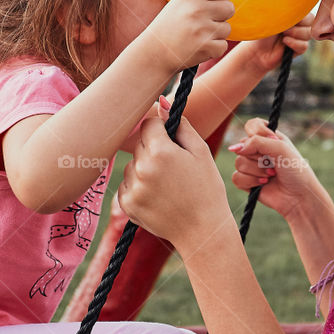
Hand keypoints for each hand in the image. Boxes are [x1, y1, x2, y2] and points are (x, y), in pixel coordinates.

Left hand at [118, 99, 232, 249]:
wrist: (202, 231)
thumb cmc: (207, 189)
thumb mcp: (200, 152)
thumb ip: (180, 125)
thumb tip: (162, 103)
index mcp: (160, 151)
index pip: (149, 124)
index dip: (162, 130)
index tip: (172, 142)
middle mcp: (141, 169)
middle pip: (140, 144)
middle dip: (154, 150)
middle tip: (175, 168)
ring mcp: (132, 188)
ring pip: (132, 165)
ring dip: (145, 169)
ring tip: (168, 185)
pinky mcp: (126, 205)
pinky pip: (127, 185)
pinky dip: (139, 187)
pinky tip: (158, 196)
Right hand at [142, 0, 235, 76]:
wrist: (154, 53)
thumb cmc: (169, 27)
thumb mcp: (179, 3)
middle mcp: (197, 11)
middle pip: (229, 8)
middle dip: (221, 15)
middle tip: (205, 21)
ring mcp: (202, 30)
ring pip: (227, 28)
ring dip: (216, 33)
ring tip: (198, 35)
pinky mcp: (207, 47)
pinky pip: (223, 45)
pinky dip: (214, 48)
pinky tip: (199, 47)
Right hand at [227, 117, 317, 219]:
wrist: (300, 197)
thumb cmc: (296, 171)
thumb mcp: (280, 148)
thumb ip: (257, 142)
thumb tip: (234, 148)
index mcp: (269, 139)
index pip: (252, 125)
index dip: (256, 132)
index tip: (270, 140)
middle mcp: (259, 151)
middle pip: (242, 146)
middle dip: (259, 157)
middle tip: (274, 164)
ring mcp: (252, 167)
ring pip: (238, 162)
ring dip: (256, 170)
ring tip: (271, 175)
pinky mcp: (247, 182)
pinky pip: (236, 178)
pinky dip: (251, 181)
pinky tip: (264, 183)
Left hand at [245, 13, 313, 74]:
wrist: (256, 50)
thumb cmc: (262, 31)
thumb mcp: (273, 17)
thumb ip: (286, 10)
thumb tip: (297, 6)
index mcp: (293, 14)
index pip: (306, 9)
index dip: (300, 13)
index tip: (289, 15)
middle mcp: (298, 25)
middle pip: (311, 21)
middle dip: (300, 23)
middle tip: (286, 26)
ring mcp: (299, 37)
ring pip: (308, 33)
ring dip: (296, 33)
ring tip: (283, 34)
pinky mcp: (299, 49)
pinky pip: (304, 45)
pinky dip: (295, 43)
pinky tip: (285, 42)